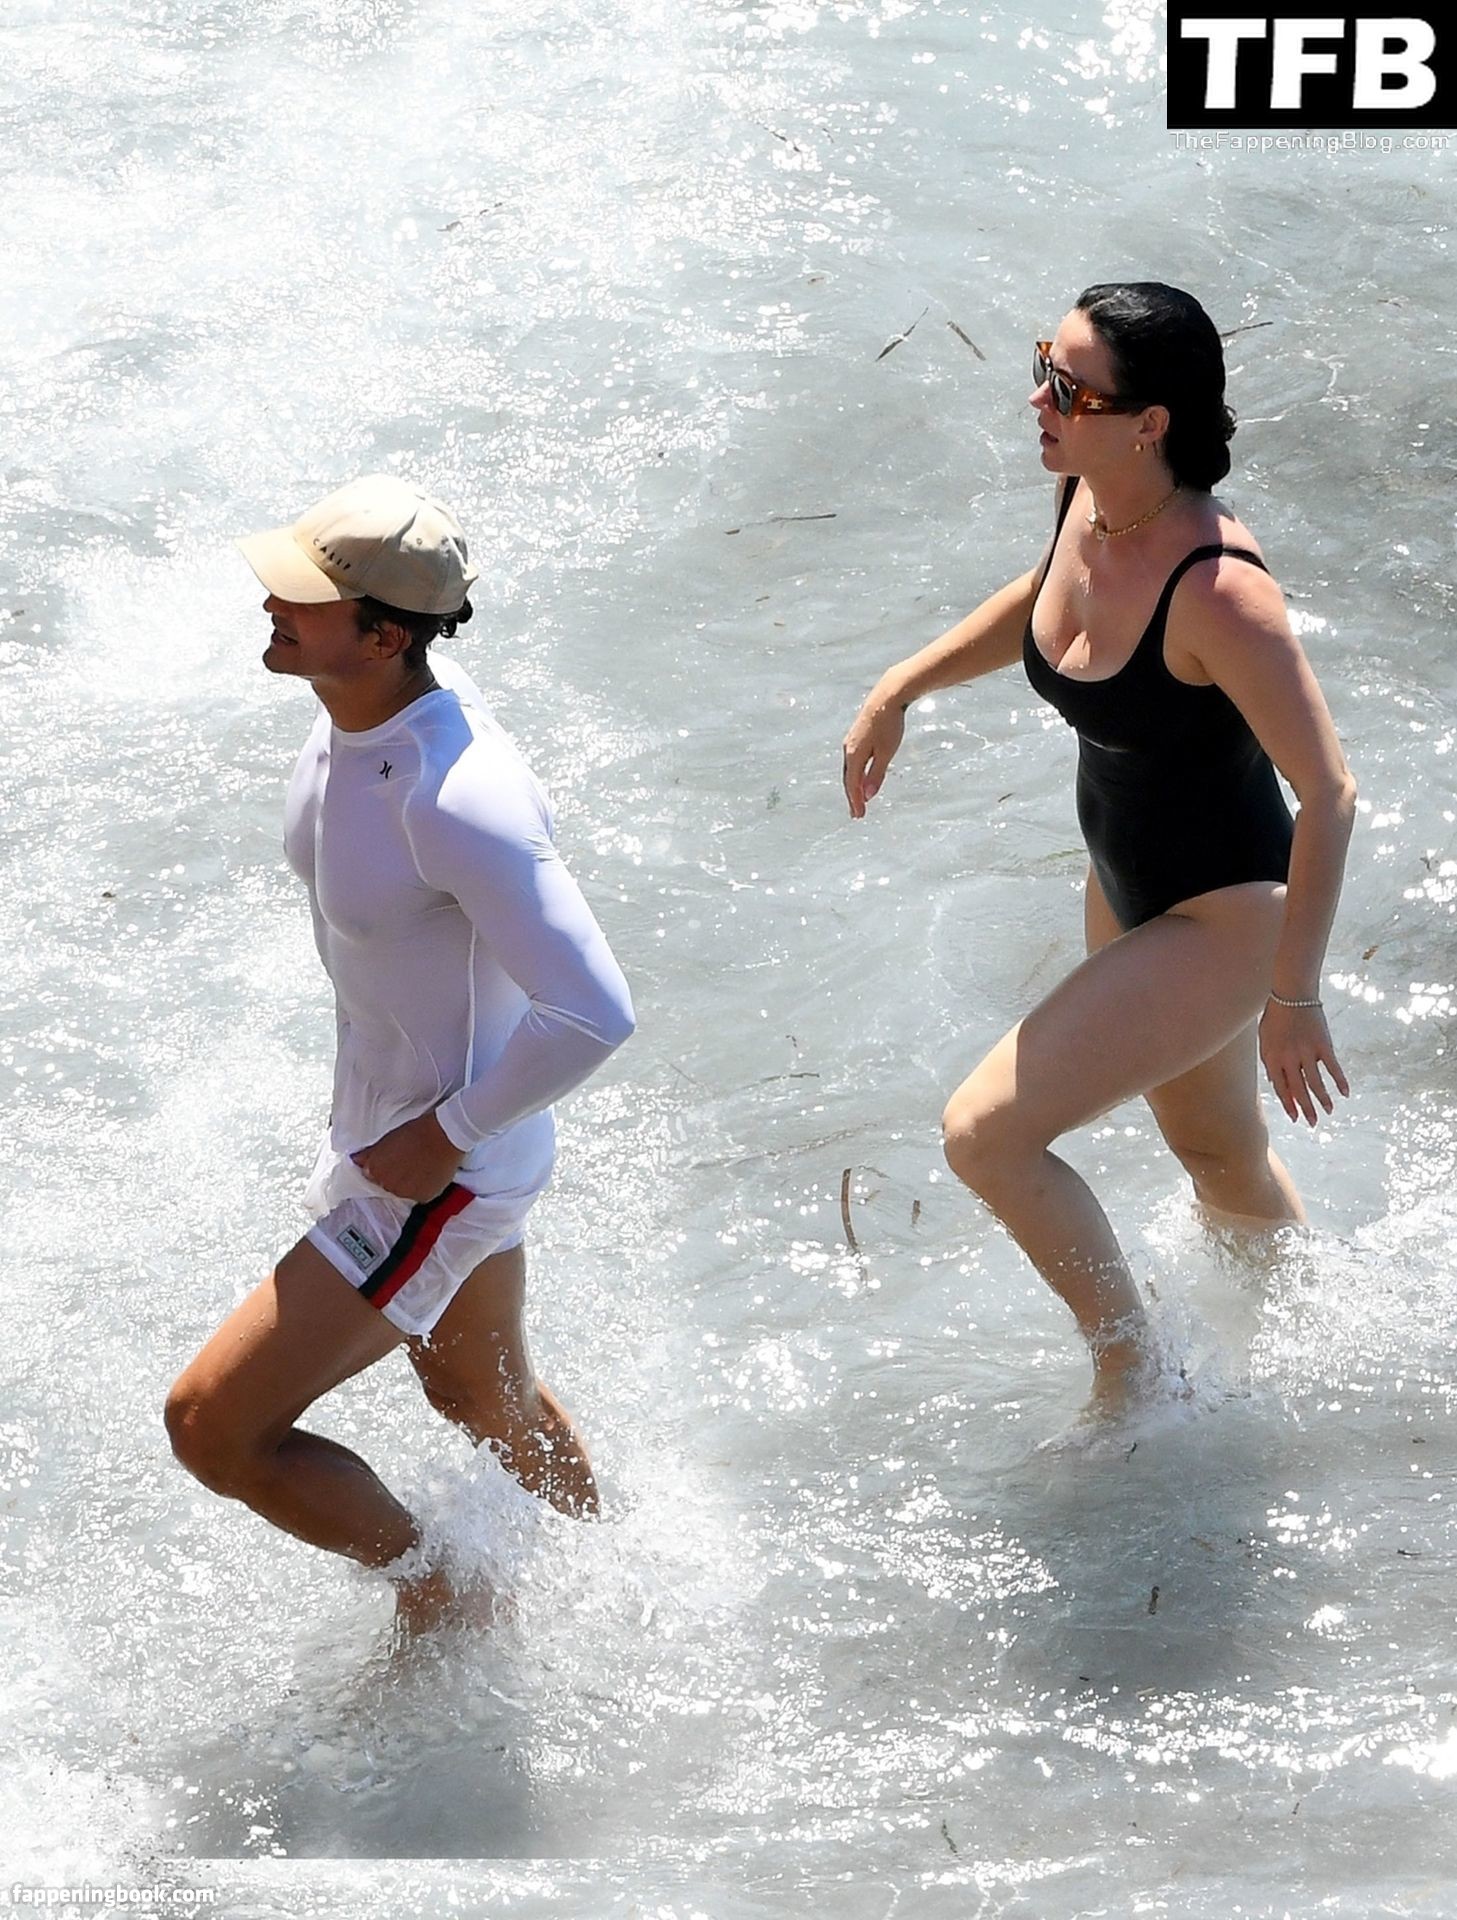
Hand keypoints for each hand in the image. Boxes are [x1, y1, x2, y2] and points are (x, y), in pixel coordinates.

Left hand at [351, 1110, 465, 1202]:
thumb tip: (354, 1159)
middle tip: (408, 1161)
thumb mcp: (388, 1138)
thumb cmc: (416, 1131)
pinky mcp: (423, 1197)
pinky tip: (429, 1173)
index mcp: (375, 1170)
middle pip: (386, 1184)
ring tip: (420, 1166)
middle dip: (394, 1175)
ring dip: (407, 1183)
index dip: (382, 1166)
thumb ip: (370, 1153)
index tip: (391, 1159)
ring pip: (403, 1191)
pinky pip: (419, 1195)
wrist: (444, 1135)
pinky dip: (422, 1187)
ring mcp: (406, 1193)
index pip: (370, 1174)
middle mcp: (387, 1185)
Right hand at [842, 685, 907, 817]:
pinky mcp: (856, 736)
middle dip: (853, 797)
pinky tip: (861, 775)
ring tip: (858, 798)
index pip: (853, 784)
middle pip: (848, 779)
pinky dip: (856, 773)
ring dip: (853, 785)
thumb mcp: (886, 753)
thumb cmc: (888, 725)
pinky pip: (853, 760)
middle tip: (857, 813)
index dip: (856, 801)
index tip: (860, 816)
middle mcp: (848, 749)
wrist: (887, 697)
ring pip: (850, 769)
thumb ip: (877, 774)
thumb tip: (868, 795)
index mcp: (854, 755)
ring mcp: (850, 742)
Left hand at [1259, 1002, 1349, 1125]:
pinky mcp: (1323, 1045)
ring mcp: (1307, 1052)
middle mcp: (1289, 1058)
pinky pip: (1333, 1067)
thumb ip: (1270, 1061)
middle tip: (1312, 1123)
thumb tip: (1275, 1082)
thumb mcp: (1265, 1039)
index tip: (1295, 1117)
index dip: (1288, 1103)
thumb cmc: (1276, 1017)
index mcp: (1272, 1058)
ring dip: (1323, 1099)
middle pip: (1298, 1089)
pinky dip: (1340, 1081)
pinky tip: (1345, 1093)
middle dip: (1305, 1108)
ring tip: (1328, 1111)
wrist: (1292, 994)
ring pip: (1315, 1082)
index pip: (1280, 1087)